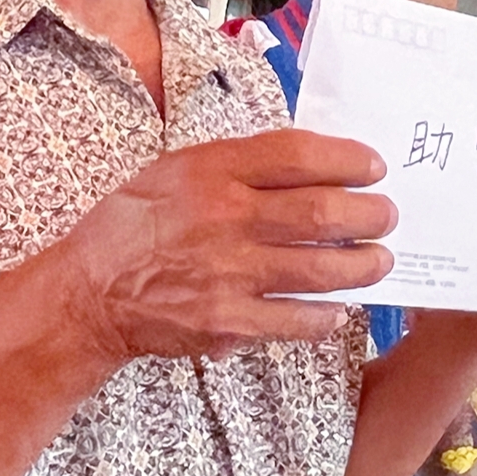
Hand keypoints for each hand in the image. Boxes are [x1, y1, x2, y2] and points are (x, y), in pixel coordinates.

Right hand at [55, 129, 395, 362]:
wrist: (88, 293)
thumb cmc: (135, 223)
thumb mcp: (177, 170)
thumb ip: (238, 164)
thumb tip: (308, 165)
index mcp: (211, 170)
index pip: (296, 155)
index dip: (346, 160)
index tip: (374, 167)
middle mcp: (224, 217)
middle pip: (320, 213)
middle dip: (369, 215)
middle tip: (388, 216)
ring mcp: (228, 273)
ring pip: (318, 269)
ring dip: (362, 265)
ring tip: (381, 260)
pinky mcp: (226, 320)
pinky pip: (294, 320)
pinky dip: (325, 316)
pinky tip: (340, 309)